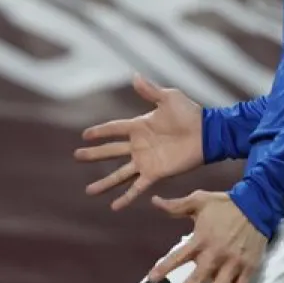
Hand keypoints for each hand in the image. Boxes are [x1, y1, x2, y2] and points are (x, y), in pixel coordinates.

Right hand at [76, 74, 203, 210]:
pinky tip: (114, 207)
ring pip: (119, 174)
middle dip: (94, 155)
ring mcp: (145, 161)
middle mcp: (139, 145)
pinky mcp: (155, 173)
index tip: (84, 135)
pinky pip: (136, 187)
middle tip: (77, 156)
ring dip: (104, 183)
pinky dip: (126, 198)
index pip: (113, 129)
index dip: (99, 131)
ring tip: (89, 191)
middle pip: (110, 151)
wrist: (206, 134)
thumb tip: (134, 75)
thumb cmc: (190, 113)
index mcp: (139, 126)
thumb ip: (150, 91)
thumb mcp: (168, 97)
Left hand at [149, 191, 266, 282]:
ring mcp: (232, 264)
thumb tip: (154, 201)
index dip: (164, 267)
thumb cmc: (225, 204)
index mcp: (201, 240)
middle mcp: (214, 255)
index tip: (151, 280)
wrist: (257, 204)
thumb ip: (176, 205)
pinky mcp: (247, 269)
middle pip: (197, 280)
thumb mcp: (199, 200)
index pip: (178, 256)